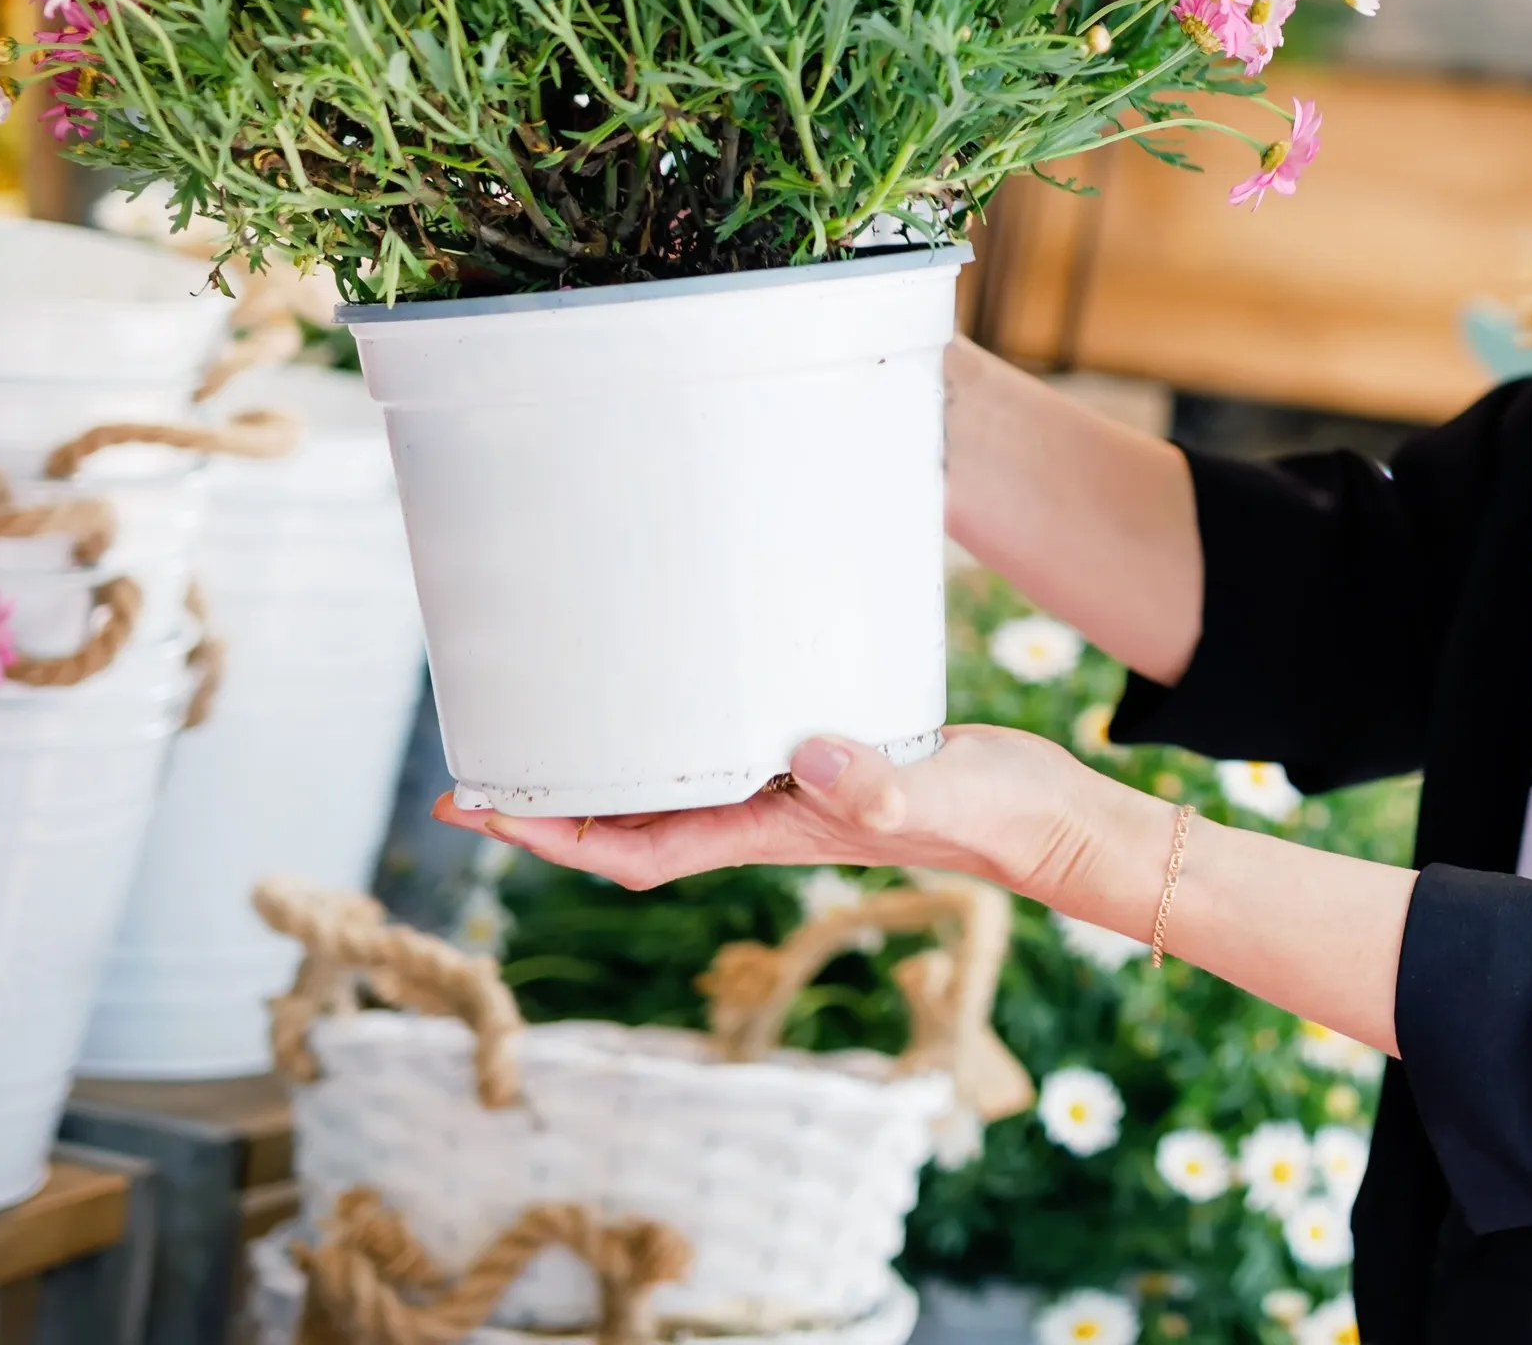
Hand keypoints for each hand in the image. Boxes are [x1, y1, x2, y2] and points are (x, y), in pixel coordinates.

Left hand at [432, 723, 1111, 899]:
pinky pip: (726, 745)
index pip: (637, 847)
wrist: (1053, 822)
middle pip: (632, 821)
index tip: (482, 810)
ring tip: (550, 719)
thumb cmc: (1004, 819)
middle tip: (478, 762)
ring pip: (673, 784)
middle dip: (550, 804)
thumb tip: (812, 760)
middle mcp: (770, 814)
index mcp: (778, 830)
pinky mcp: (828, 752)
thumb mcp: (947, 794)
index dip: (553, 836)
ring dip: (606, 765)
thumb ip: (885, 785)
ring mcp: (796, 787)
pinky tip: (673, 684)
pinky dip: (678, 725)